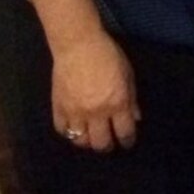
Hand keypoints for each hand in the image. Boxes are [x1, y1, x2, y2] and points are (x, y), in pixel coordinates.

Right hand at [50, 30, 139, 151]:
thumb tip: (135, 118)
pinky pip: (61, 130)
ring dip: (87, 142)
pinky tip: (74, 129)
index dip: (127, 141)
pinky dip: (68, 133)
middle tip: (109, 144)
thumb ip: (132, 100)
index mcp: (117, 104)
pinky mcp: (58, 107)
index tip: (127, 143)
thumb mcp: (128, 75)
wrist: (78, 46)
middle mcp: (96, 112)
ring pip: (80, 141)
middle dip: (107, 147)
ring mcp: (75, 112)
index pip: (124, 132)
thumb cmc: (108, 56)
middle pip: (101, 143)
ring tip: (91, 138)